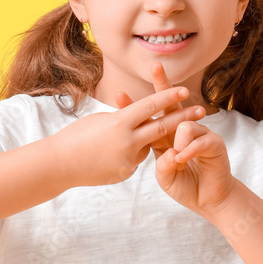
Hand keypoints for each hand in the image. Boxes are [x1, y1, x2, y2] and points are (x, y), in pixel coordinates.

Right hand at [51, 85, 205, 187]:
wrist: (59, 165)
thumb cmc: (75, 136)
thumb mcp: (101, 120)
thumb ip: (124, 118)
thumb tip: (138, 116)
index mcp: (120, 122)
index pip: (150, 106)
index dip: (168, 97)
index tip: (185, 90)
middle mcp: (128, 141)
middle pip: (162, 126)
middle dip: (184, 118)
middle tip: (202, 111)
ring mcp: (128, 159)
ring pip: (146, 145)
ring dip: (142, 140)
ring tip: (112, 141)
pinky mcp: (126, 173)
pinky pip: (135, 159)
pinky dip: (128, 154)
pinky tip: (107, 156)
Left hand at [116, 63, 236, 215]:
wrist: (209, 200)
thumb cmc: (185, 186)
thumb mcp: (165, 176)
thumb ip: (162, 164)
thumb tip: (170, 152)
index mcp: (164, 137)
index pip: (148, 118)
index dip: (134, 107)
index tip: (119, 94)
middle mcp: (181, 130)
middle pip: (170, 103)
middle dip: (162, 84)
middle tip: (155, 66)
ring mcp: (198, 133)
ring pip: (184, 123)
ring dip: (178, 142)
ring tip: (178, 161)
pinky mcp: (214, 142)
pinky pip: (198, 139)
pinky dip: (188, 151)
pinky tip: (183, 160)